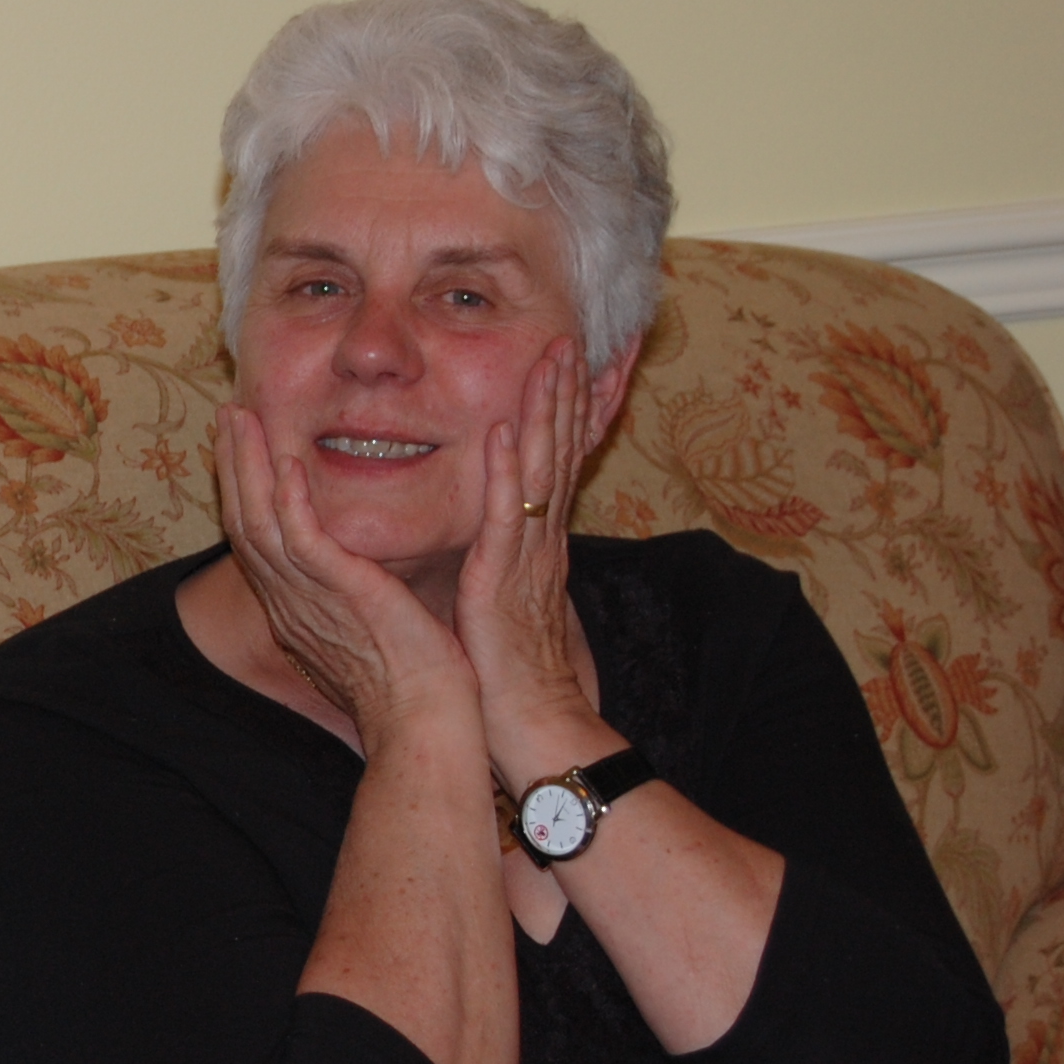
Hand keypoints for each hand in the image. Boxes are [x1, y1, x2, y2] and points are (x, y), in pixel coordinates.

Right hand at [215, 400, 473, 737]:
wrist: (424, 719)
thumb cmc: (410, 683)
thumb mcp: (369, 630)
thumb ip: (354, 597)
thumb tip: (363, 578)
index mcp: (294, 608)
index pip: (258, 538)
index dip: (246, 488)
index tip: (246, 446)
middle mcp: (288, 601)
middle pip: (243, 521)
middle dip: (234, 464)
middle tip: (230, 414)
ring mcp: (308, 597)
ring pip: (259, 520)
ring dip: (247, 465)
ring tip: (242, 417)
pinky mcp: (340, 591)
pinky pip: (301, 538)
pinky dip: (289, 498)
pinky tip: (285, 462)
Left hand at [454, 338, 618, 782]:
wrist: (530, 726)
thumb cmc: (509, 676)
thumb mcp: (504, 606)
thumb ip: (503, 569)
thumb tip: (495, 548)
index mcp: (536, 548)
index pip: (554, 467)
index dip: (563, 415)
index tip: (568, 365)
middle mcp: (540, 543)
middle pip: (559, 454)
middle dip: (565, 394)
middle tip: (569, 337)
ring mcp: (527, 558)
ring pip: (543, 470)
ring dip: (547, 411)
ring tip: (551, 358)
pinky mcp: (504, 581)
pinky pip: (508, 517)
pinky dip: (509, 472)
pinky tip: (507, 430)